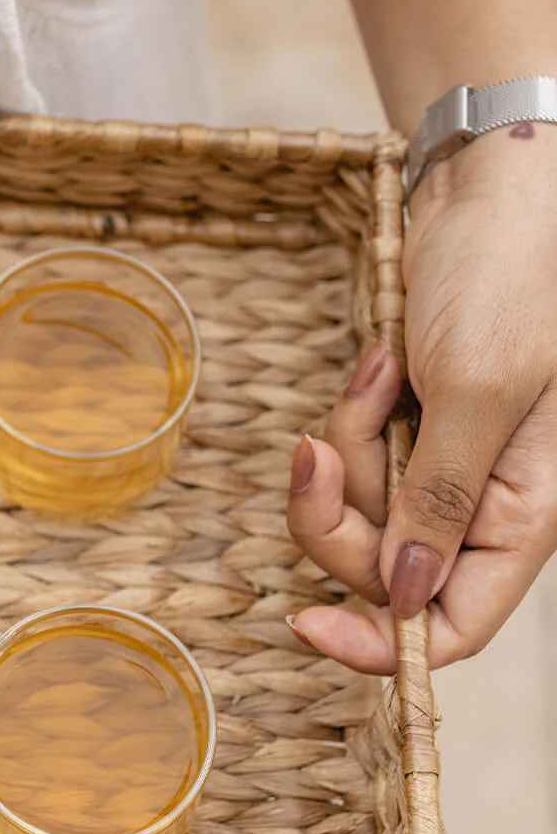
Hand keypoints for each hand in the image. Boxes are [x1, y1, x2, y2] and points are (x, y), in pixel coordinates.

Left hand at [286, 126, 556, 671]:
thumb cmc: (513, 276)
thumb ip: (441, 501)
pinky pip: (351, 456)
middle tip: (321, 445)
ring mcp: (443, 467)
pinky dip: (353, 412)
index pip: (454, 624)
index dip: (383, 644)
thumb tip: (406, 595)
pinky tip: (384, 358)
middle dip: (338, 512)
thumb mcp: (481, 391)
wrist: (492, 189)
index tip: (308, 628)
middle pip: (380, 569)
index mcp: (524, 515)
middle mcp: (483, 505)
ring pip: (356, 510)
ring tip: (384, 369)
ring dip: (347, 444)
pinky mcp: (410, 429)